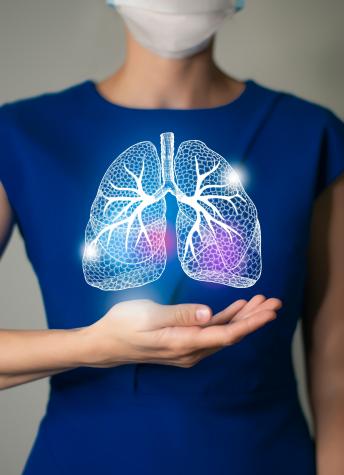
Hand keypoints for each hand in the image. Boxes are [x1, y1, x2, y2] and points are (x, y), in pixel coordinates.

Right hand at [81, 295, 281, 368]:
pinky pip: (211, 332)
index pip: (227, 335)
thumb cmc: (123, 325)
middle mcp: (191, 351)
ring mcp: (188, 348)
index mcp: (184, 343)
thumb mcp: (148, 315)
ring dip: (243, 318)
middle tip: (274, 302)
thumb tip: (208, 313)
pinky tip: (237, 308)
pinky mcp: (183, 342)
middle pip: (231, 335)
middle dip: (254, 319)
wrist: (105, 344)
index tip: (270, 312)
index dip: (251, 324)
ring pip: (223, 333)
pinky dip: (227, 319)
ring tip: (261, 302)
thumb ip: (179, 315)